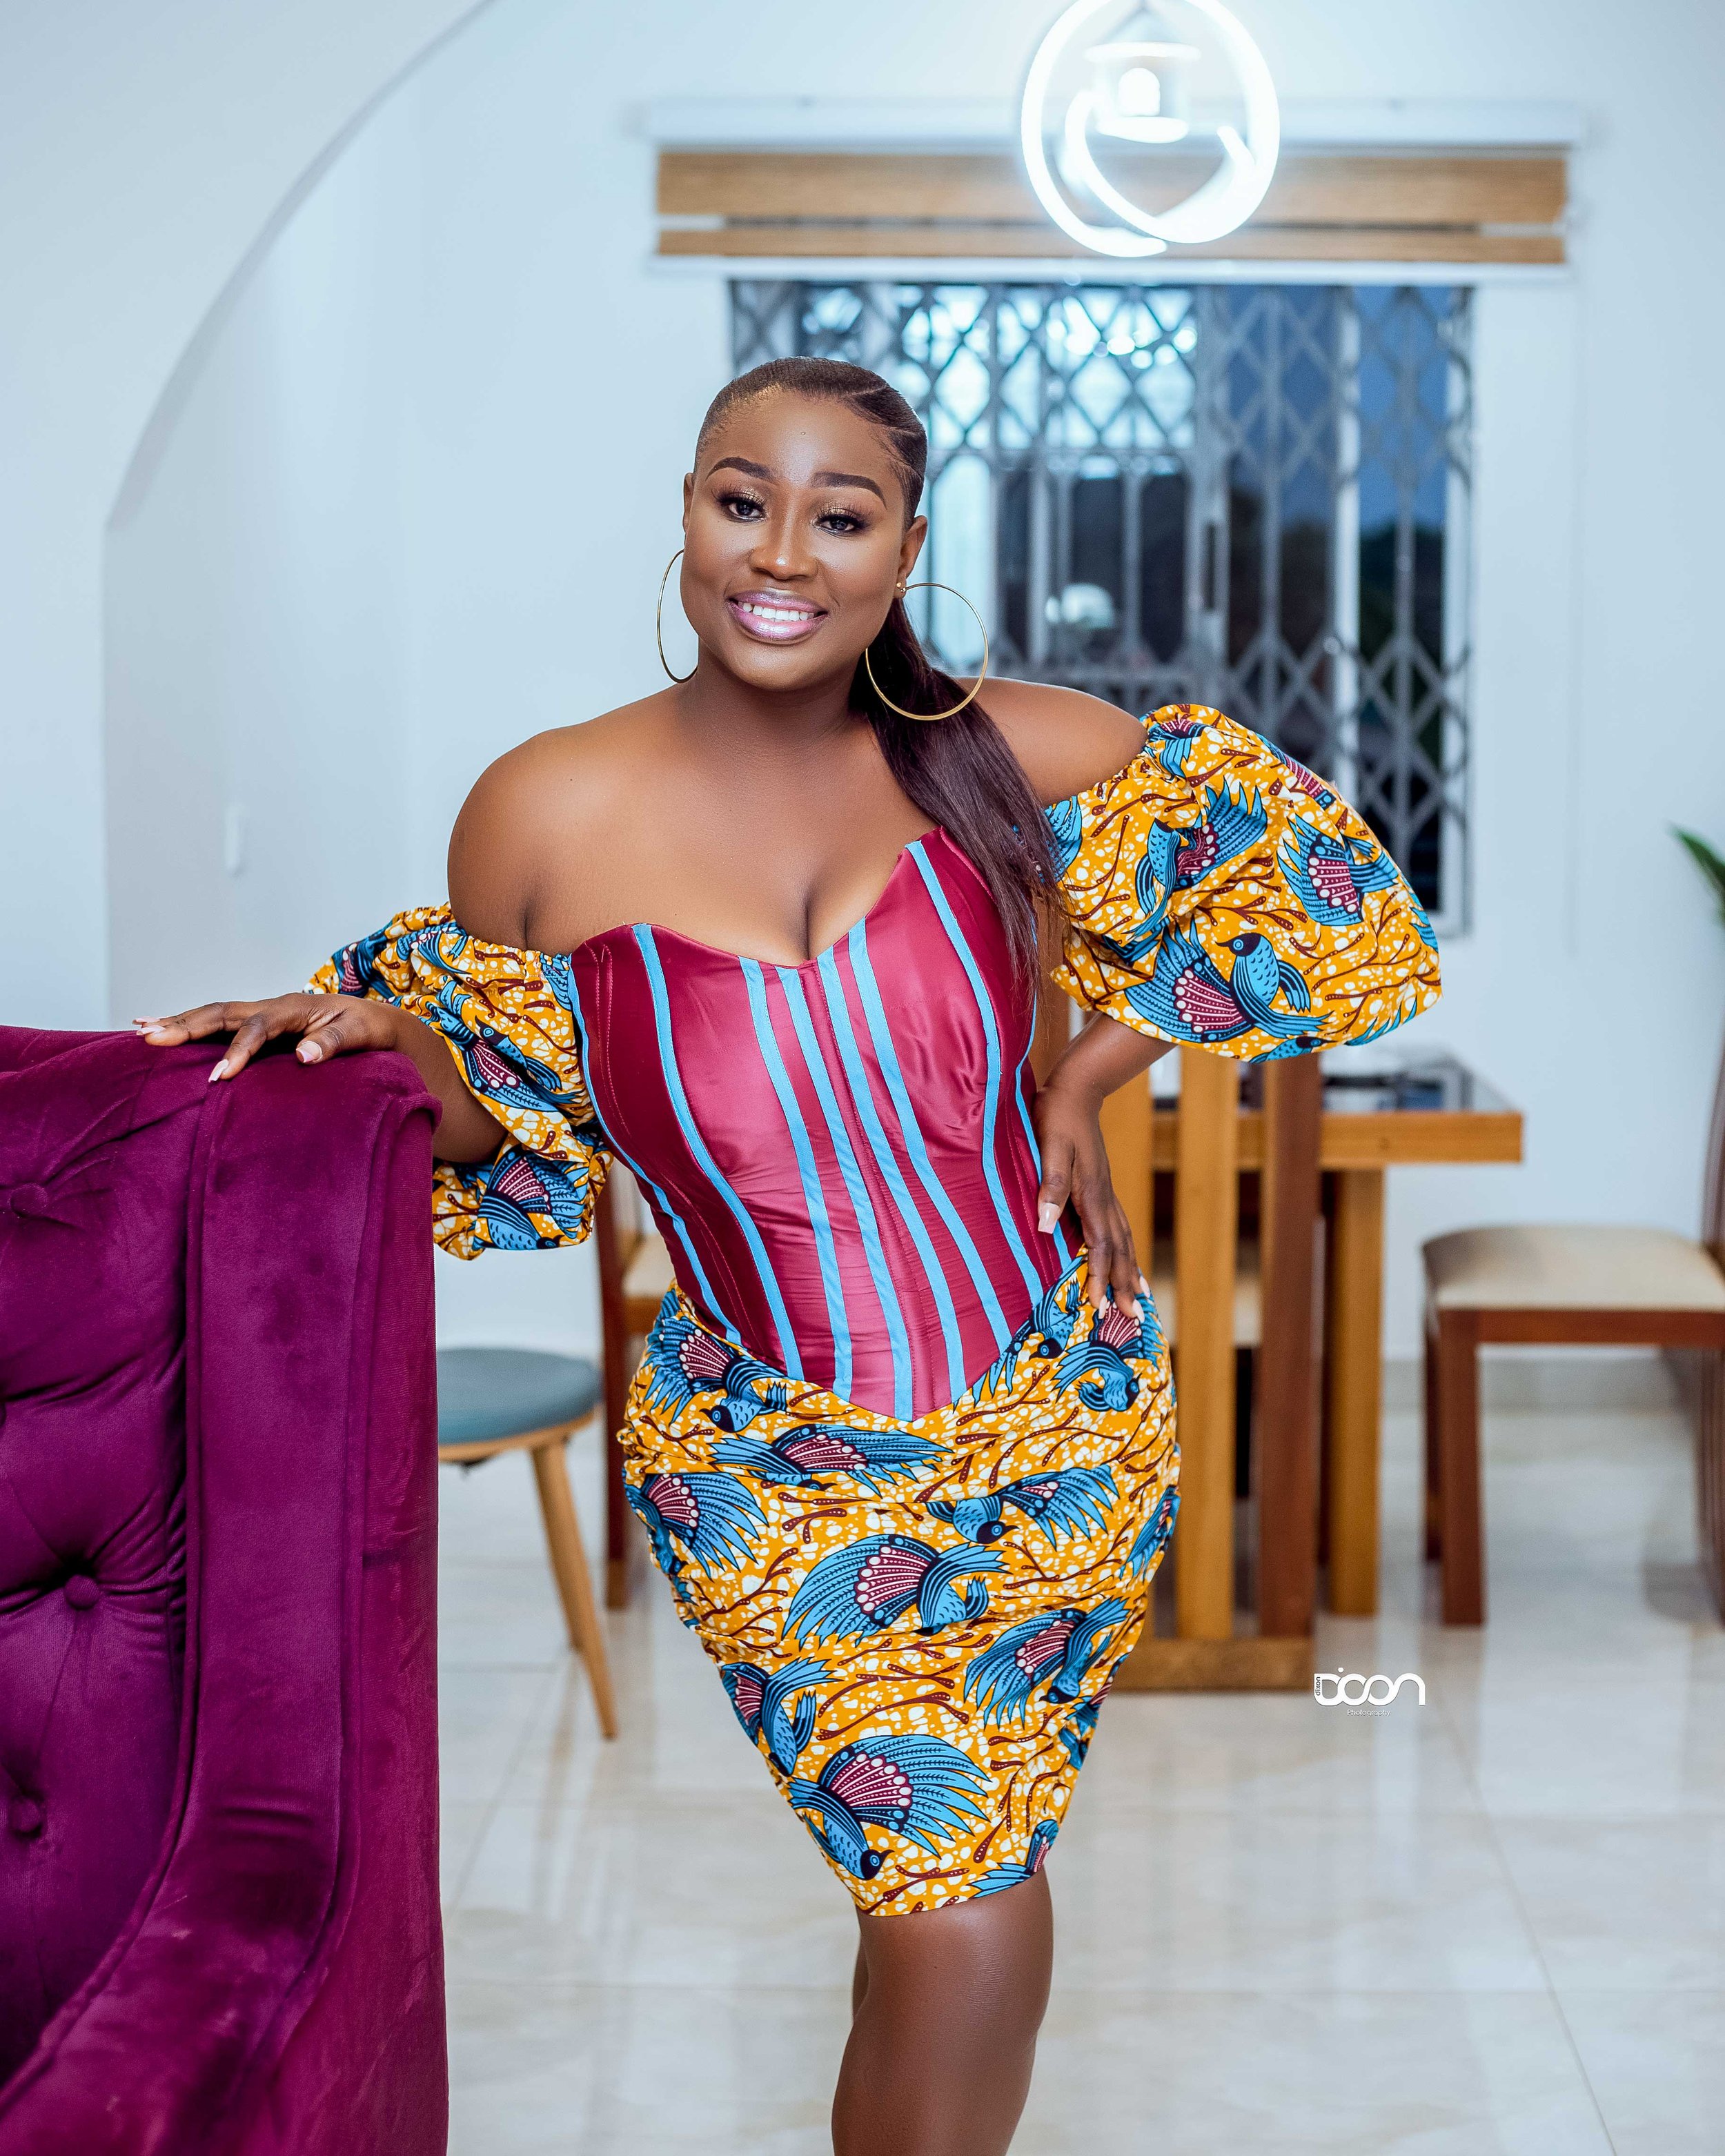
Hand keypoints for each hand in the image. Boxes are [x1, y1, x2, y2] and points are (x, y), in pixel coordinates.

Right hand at [134, 994, 400, 1082]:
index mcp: (292, 1008)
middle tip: (149, 1039)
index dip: (237, 1052)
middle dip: (185, 1026)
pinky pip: (218, 1023)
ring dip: (178, 1022)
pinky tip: (159, 1027)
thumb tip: (305, 1056)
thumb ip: (332, 1043)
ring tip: (139, 1030)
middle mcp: (271, 1006)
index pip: (257, 1029)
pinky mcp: (258, 1025)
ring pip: (213, 1014)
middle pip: (221, 1013)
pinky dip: (188, 1024)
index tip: (217, 1078)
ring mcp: (262, 1013)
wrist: (373, 1020)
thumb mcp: (357, 1035)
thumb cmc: (366, 1028)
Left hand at [1029, 1072, 1141, 1317]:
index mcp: (1091, 1194)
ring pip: (1124, 1239)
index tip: (1100, 1308)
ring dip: (1132, 1270)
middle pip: (1120, 1249)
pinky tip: (1126, 1255)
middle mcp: (1104, 1198)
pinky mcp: (1101, 1186)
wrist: (1076, 1088)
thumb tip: (1045, 1226)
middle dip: (1126, 1285)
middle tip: (1134, 1319)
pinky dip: (1126, 1248)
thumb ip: (1049, 1186)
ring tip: (1143, 1297)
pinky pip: (1118, 1226)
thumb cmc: (1056, 1117)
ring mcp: (1106, 1192)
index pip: (1100, 1247)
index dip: (1101, 1279)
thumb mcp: (1048, 1148)